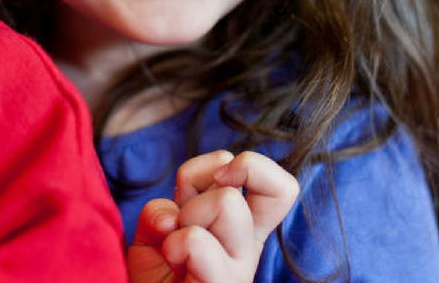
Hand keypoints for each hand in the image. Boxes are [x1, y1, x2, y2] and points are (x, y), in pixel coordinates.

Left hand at [127, 150, 299, 282]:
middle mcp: (248, 249)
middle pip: (242, 184)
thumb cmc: (158, 273)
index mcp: (246, 228)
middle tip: (183, 223)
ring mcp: (237, 272)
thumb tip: (169, 216)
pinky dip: (173, 243)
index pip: (282, 187)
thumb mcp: (156, 229)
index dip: (250, 166)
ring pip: (227, 203)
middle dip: (197, 194)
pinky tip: (172, 263)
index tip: (218, 179)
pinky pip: (197, 241)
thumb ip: (162, 208)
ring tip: (174, 247)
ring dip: (186, 218)